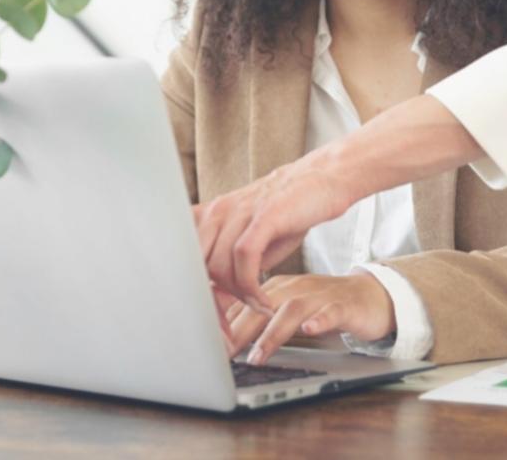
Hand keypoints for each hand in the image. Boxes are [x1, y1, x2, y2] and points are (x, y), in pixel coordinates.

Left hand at [193, 151, 356, 310]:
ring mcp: (239, 210)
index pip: (184, 261)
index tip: (212, 320)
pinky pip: (245, 257)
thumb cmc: (286, 214)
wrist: (322, 182)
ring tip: (257, 305)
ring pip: (219, 266)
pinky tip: (264, 299)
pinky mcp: (264, 214)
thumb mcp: (250, 239)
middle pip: (196, 267)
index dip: (194, 295)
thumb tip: (214, 302)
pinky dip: (251, 286)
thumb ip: (228, 265)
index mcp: (209, 216)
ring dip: (238, 296)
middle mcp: (218, 211)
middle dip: (211, 302)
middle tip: (231, 325)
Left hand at [224, 273, 395, 365]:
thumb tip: (224, 337)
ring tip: (258, 355)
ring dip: (273, 333)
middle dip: (240, 331)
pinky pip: (330, 312)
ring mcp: (319, 296)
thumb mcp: (287, 309)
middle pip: (261, 305)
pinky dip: (319, 321)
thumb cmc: (323, 306)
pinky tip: (310, 331)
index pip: (244, 303)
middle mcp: (295, 288)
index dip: (225, 325)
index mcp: (277, 288)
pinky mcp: (343, 306)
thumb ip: (259, 318)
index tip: (208, 346)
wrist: (369, 297)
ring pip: (291, 310)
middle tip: (224, 355)